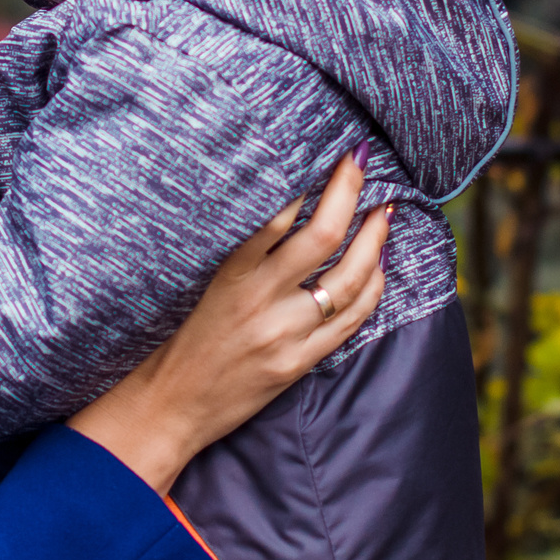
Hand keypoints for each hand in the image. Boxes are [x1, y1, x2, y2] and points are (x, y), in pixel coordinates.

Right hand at [68, 150, 391, 493]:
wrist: (174, 403)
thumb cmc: (190, 337)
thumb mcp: (212, 284)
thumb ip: (253, 253)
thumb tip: (297, 211)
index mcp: (232, 272)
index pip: (279, 215)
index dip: (314, 183)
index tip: (334, 156)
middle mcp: (260, 299)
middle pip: (322, 237)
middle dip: (350, 194)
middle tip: (362, 166)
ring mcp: (284, 333)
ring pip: (348, 280)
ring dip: (373, 242)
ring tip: (384, 215)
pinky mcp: (299, 363)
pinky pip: (351, 321)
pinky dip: (372, 289)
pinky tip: (379, 267)